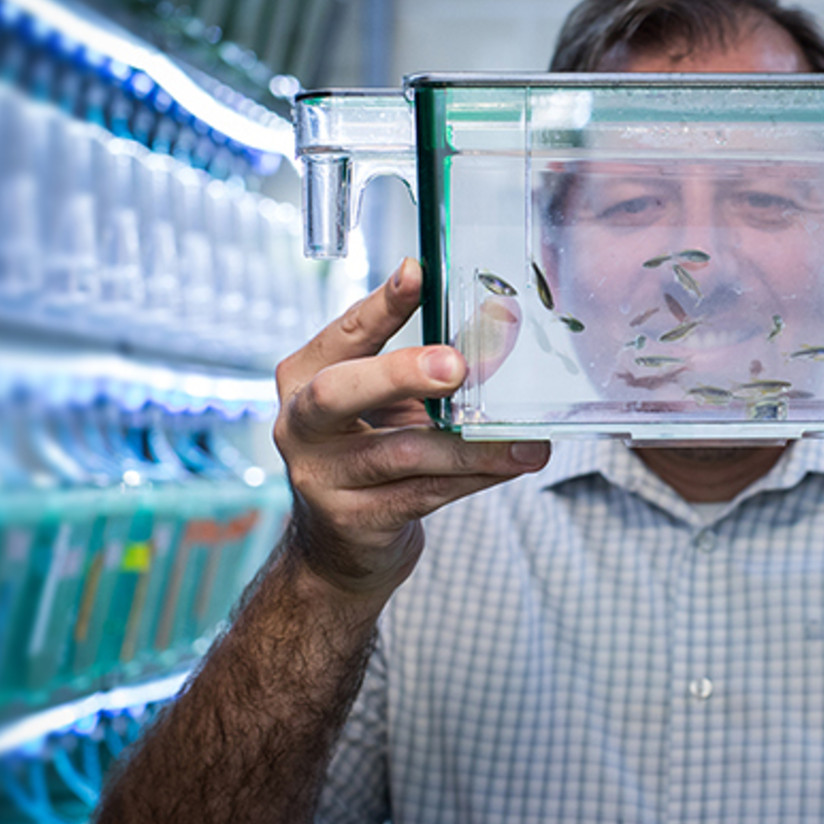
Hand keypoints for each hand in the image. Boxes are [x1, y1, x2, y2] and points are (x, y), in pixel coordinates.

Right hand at [273, 258, 549, 599]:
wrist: (337, 550)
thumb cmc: (366, 459)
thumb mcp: (379, 406)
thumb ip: (414, 371)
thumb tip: (492, 330)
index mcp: (304, 378)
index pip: (343, 334)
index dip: (381, 305)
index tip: (417, 273)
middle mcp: (299, 425)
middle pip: (341, 391)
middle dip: (400, 372)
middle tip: (457, 366)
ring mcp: (319, 478)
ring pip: (402, 453)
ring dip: (471, 447)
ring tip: (524, 442)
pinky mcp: (353, 522)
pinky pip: (423, 494)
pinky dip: (474, 477)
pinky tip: (509, 464)